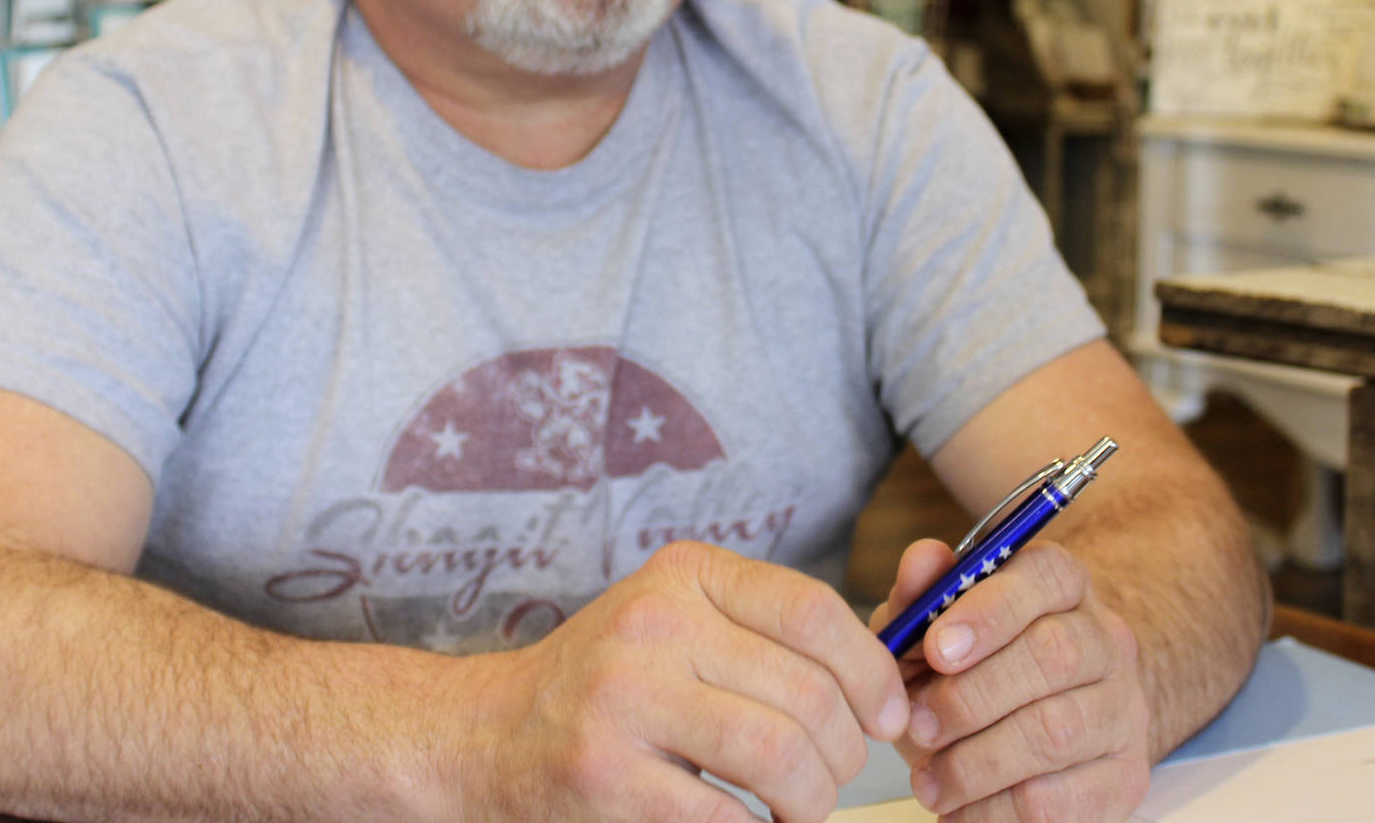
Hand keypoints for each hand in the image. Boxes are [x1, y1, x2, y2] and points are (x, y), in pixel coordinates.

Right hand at [453, 540, 910, 822]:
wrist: (485, 736)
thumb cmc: (608, 684)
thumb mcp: (679, 623)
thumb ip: (765, 634)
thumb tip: (886, 683)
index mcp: (683, 575)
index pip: (813, 610)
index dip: (872, 671)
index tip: (889, 715)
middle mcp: (654, 623)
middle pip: (807, 693)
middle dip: (845, 753)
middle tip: (835, 776)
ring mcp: (625, 699)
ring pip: (779, 756)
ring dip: (812, 801)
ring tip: (801, 809)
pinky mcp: (607, 777)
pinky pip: (727, 817)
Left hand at [871, 538, 1150, 820]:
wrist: (1029, 731)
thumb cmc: (969, 668)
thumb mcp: (932, 627)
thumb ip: (922, 594)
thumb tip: (923, 561)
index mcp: (1060, 585)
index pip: (1046, 575)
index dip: (990, 611)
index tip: (936, 650)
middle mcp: (1104, 638)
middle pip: (1056, 655)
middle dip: (973, 697)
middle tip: (918, 727)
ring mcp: (1122, 709)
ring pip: (1057, 731)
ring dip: (977, 763)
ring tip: (929, 780)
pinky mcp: (1123, 777)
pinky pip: (1060, 799)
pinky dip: (996, 810)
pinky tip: (960, 809)